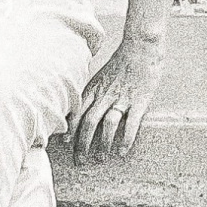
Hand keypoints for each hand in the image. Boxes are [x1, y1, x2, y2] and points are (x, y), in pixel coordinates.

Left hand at [68, 37, 163, 162]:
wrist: (141, 46)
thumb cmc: (123, 61)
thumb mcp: (103, 75)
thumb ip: (94, 90)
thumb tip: (85, 106)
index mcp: (95, 87)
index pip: (77, 111)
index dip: (70, 129)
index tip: (65, 144)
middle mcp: (105, 94)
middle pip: (88, 122)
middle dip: (82, 144)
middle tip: (80, 161)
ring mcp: (122, 97)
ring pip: (107, 124)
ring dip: (103, 144)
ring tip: (100, 158)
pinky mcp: (140, 101)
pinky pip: (131, 123)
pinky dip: (126, 139)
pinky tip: (122, 152)